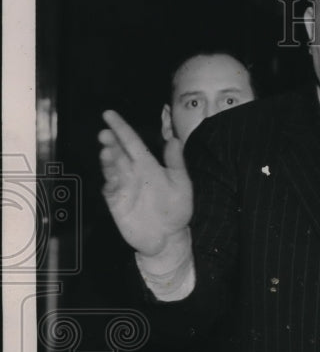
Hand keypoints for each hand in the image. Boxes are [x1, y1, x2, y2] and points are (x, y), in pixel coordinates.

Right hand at [98, 110, 192, 257]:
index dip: (121, 128)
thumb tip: (174, 139)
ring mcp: (123, 187)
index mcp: (148, 165)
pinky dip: (110, 182)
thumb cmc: (176, 209)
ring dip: (108, 160)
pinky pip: (110, 189)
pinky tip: (112, 177)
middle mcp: (133, 173)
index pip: (132, 142)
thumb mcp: (181, 184)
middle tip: (105, 134)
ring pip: (112, 169)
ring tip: (107, 151)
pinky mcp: (116, 202)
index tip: (109, 114)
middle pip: (118, 153)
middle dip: (111, 142)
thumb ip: (175, 163)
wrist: (169, 237)